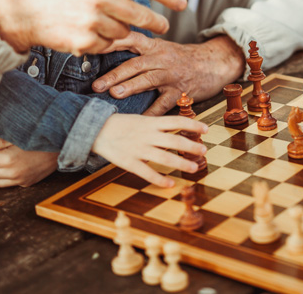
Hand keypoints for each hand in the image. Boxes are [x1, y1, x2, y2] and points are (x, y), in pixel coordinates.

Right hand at [0, 0, 186, 55]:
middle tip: (163, 25)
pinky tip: (89, 33)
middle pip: (141, 15)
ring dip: (122, 31)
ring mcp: (91, 20)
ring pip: (125, 32)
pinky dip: (104, 42)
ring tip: (105, 23)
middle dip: (156, 22)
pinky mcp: (84, 41)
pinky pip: (108, 45)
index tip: (183, 2)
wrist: (23, 10)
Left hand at [0, 138, 57, 187]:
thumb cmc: (38, 137)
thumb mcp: (16, 135)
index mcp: (9, 159)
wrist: (62, 146)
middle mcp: (13, 173)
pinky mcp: (26, 184)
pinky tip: (14, 167)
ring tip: (5, 161)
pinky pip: (6, 185)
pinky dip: (5, 178)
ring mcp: (20, 180)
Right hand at [91, 114, 208, 186]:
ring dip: (181, 163)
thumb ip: (159, 125)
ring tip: (194, 168)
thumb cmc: (122, 124)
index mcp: (151, 122)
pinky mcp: (129, 162)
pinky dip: (160, 179)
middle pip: (174, 140)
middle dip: (191, 146)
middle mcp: (147, 135)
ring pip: (164, 157)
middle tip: (204, 151)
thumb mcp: (142, 119)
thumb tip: (179, 128)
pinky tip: (170, 183)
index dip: (193, 125)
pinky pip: (147, 173)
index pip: (177, 121)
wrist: (96, 130)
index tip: (206, 129)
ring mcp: (139, 149)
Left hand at [93, 34, 244, 104]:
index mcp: (155, 46)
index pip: (131, 39)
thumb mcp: (162, 48)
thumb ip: (140, 51)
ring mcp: (172, 75)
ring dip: (131, 86)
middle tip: (97, 84)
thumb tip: (108, 53)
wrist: (215, 62)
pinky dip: (151, 113)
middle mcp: (162, 58)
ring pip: (149, 79)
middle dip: (115, 74)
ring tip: (115, 93)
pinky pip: (164, 103)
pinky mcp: (181, 91)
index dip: (112, 42)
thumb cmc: (183, 58)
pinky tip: (139, 121)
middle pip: (136, 64)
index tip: (93, 47)